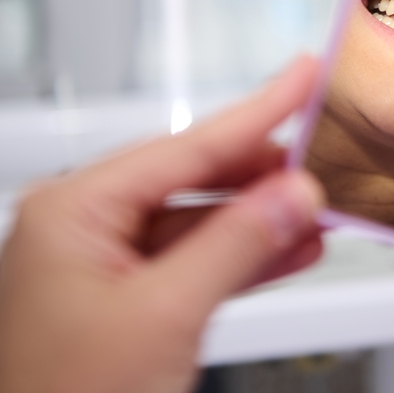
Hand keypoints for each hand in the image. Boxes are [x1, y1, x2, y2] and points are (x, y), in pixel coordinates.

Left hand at [0, 56, 325, 392]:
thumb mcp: (164, 314)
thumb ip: (236, 245)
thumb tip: (294, 194)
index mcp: (72, 211)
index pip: (186, 146)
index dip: (257, 112)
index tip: (302, 79)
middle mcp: (84, 227)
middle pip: (196, 179)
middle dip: (265, 176)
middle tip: (322, 157)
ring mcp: (106, 265)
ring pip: (203, 223)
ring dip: (264, 220)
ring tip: (319, 209)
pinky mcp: (128, 300)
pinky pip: (197, 262)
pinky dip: (245, 258)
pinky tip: (290, 250)